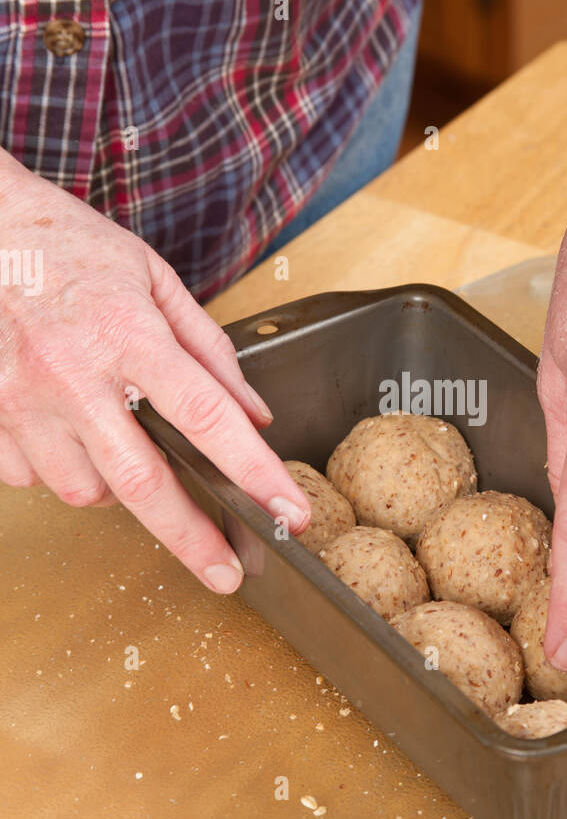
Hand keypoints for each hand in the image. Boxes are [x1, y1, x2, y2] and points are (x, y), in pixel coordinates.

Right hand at [0, 153, 309, 590]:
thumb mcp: (154, 279)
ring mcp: (22, 400)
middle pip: (143, 483)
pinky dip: (60, 471)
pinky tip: (68, 436)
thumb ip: (208, 350)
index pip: (208, 418)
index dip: (255, 473)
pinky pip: (32, 478)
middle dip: (191, 538)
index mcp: (129, 334)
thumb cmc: (68, 246)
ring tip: (124, 451)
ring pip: (84, 491)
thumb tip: (253, 414)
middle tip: (225, 571)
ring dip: (117, 491)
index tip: (288, 512)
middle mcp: (74, 375)